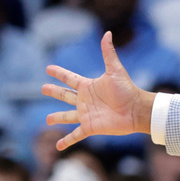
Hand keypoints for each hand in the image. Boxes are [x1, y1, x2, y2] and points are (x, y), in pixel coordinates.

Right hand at [42, 31, 155, 149]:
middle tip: (42, 88)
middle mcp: (85, 100)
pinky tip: (58, 147)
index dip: (59, 73)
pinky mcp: (90, 127)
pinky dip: (67, 141)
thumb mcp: (115, 70)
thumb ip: (108, 53)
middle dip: (54, 92)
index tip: (48, 68)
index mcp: (88, 86)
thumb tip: (107, 33)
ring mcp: (86, 114)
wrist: (136, 110)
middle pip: (65, 96)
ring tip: (47, 120)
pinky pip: (75, 135)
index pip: (69, 78)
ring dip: (57, 118)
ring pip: (67, 116)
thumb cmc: (127, 90)